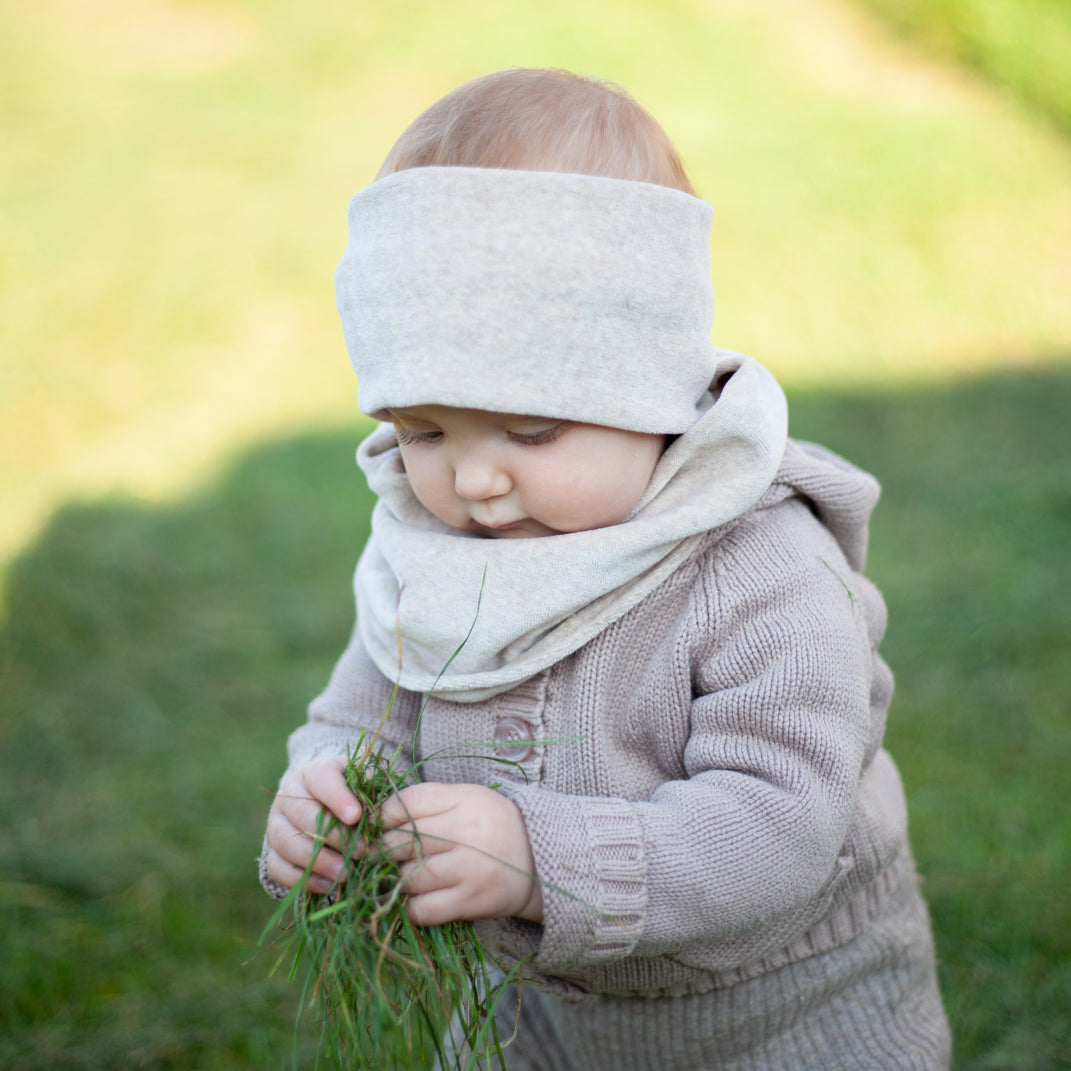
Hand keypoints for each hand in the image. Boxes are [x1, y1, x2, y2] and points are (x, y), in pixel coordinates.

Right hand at [263, 755, 361, 895]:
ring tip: (346, 872)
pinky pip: (278, 868)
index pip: (321, 778)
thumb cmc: (353, 796)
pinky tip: (329, 884)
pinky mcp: (271, 851)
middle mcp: (288, 795)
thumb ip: (370, 793)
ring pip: (286, 841)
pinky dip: (303, 879)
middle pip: (302, 813)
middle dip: (333, 836)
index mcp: (313, 773)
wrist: (326, 809)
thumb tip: (381, 812)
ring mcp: (276, 824)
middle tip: (361, 851)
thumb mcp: (363, 786)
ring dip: (318, 860)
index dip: (337, 797)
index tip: (356, 816)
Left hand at [378, 782, 542, 926]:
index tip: (375, 825)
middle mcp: (466, 833)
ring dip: (394, 878)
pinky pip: (425, 909)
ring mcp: (469, 870)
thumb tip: (380, 815)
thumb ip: (428, 801)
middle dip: (380, 849)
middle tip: (372, 854)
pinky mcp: (471, 901)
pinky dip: (411, 907)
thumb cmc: (492, 824)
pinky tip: (413, 899)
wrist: (539, 859)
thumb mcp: (467, 798)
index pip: (409, 802)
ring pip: (410, 876)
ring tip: (394, 875)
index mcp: (463, 801)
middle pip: (404, 840)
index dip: (383, 814)